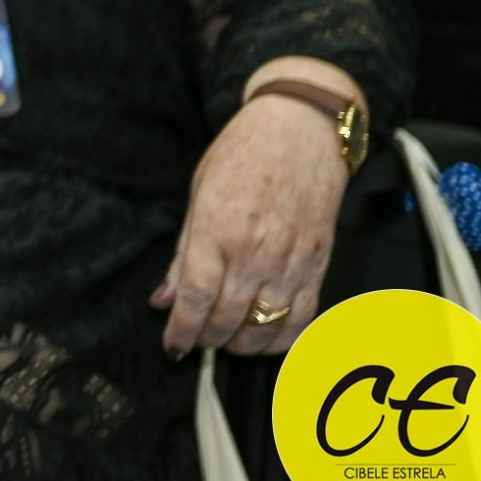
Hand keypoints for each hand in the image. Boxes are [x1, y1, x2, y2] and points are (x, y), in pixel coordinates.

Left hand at [150, 93, 349, 356]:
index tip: (173, 347)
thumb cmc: (242, 155)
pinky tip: (265, 339)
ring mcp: (289, 262)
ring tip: (225, 340)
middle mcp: (254, 252)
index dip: (181, 330)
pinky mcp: (317, 266)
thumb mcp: (198, 196)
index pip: (195, 298)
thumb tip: (163, 298)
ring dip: (241, 344)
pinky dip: (282, 339)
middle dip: (207, 339)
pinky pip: (302, 319)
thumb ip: (183, 254)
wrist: (299, 133)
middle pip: (227, 319)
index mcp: (216, 231)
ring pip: (265, 327)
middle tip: (195, 341)